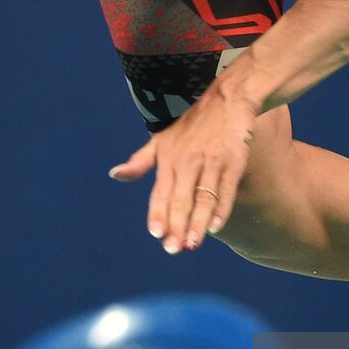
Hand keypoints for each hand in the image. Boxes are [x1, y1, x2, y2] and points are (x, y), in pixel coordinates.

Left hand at [108, 87, 257, 253]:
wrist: (227, 99)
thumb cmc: (192, 124)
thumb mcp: (161, 139)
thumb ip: (140, 162)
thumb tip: (115, 175)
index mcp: (169, 159)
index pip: (161, 192)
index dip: (158, 213)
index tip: (156, 234)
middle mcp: (188, 161)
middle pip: (181, 199)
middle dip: (177, 225)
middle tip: (173, 249)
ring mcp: (211, 161)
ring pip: (203, 197)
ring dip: (198, 222)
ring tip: (193, 244)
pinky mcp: (233, 161)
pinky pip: (226, 189)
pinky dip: (222, 209)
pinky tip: (216, 226)